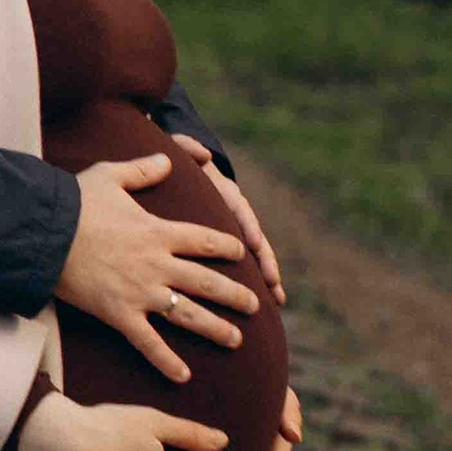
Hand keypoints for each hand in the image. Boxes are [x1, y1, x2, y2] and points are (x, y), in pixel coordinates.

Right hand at [54, 153, 258, 382]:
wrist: (44, 234)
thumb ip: (142, 170)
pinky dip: (167, 362)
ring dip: (216, 328)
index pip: (205, 240)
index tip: (242, 252)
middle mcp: (158, 264)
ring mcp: (142, 293)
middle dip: (236, 294)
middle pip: (208, 282)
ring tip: (237, 339)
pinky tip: (184, 377)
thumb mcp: (109, 176)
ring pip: (190, 315)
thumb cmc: (73, 203)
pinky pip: (149, 343)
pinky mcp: (120, 314)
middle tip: (256, 306)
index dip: (228, 246)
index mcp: (159, 231)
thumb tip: (166, 158)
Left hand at [171, 136, 284, 302]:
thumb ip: (187, 147)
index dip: (247, 226)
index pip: (239, 209)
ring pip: (251, 255)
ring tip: (276, 301)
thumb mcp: (177, 149)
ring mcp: (231, 227)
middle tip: (274, 285)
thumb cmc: (175, 161)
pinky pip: (237, 264)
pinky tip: (259, 303)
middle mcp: (233, 212)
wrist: (176, 167)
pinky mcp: (222, 242)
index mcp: (222, 191)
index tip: (254, 244)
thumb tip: (203, 153)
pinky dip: (250, 281)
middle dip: (264, 261)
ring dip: (264, 277)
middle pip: (253, 238)